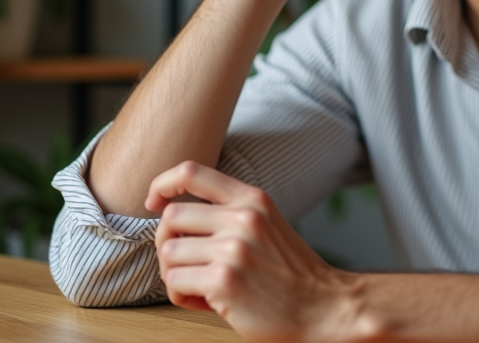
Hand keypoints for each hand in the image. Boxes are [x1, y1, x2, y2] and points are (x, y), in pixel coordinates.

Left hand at [147, 162, 358, 342]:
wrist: (324, 307)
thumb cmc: (289, 273)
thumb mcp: (266, 224)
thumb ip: (228, 212)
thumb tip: (171, 217)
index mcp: (252, 199)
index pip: (191, 172)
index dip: (162, 184)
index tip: (154, 203)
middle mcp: (243, 217)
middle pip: (171, 217)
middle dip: (168, 243)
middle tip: (186, 265)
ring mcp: (233, 248)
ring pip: (168, 252)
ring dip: (175, 275)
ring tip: (202, 287)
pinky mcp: (224, 280)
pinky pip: (175, 282)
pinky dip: (183, 296)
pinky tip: (209, 302)